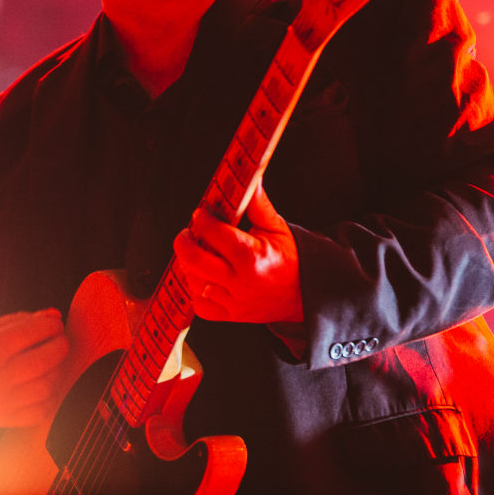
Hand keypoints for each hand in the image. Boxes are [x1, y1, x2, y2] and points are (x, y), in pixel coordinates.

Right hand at [0, 308, 69, 428]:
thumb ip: (19, 320)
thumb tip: (54, 315)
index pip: (27, 333)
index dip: (49, 326)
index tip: (56, 323)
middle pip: (42, 361)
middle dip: (60, 346)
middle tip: (61, 340)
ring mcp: (2, 402)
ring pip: (46, 386)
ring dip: (56, 370)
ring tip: (53, 361)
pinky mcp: (10, 420)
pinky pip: (42, 409)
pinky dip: (50, 395)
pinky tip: (45, 383)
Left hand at [173, 184, 302, 323]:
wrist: (309, 295)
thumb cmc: (292, 259)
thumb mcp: (277, 227)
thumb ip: (257, 204)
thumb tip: (250, 177)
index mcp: (252, 257)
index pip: (214, 233)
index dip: (202, 219)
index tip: (200, 213)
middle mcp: (241, 282)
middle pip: (194, 260)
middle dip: (183, 242)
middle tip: (187, 232)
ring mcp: (235, 302)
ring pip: (194, 283)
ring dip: (187, 265)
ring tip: (196, 252)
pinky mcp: (232, 316)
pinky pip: (201, 307)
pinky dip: (195, 291)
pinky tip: (202, 277)